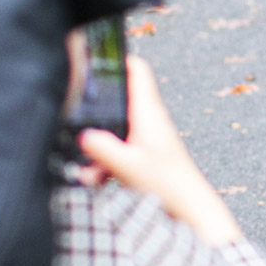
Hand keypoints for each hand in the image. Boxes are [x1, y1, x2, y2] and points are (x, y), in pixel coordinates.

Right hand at [79, 57, 239, 247]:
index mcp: (148, 113)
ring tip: (88, 170)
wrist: (191, 210)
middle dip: (95, 111)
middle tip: (74, 115)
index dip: (118, 58)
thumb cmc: (169, 186)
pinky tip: (96, 180)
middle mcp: (148, 121)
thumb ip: (103, 150)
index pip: (137, 71)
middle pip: (117, 101)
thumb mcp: (128, 167)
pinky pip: (116, 152)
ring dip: (97, 147)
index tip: (97, 55)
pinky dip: (103, 163)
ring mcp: (146, 139)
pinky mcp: (143, 156)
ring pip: (112, 131)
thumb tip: (83, 136)